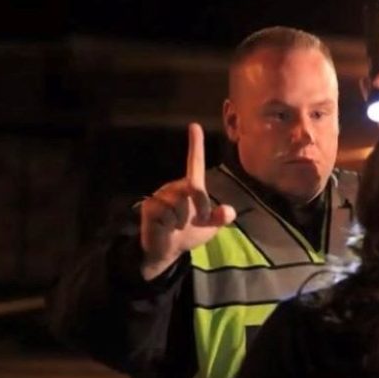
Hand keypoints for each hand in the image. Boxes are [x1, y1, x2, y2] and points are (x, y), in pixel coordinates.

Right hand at [139, 123, 236, 280]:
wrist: (166, 251)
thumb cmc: (188, 234)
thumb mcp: (210, 228)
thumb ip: (220, 218)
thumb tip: (229, 212)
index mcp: (190, 187)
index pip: (194, 163)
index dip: (195, 145)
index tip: (194, 126)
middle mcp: (174, 187)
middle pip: (194, 188)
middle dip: (201, 208)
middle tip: (195, 222)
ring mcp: (160, 195)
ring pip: (180, 204)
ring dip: (183, 220)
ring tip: (176, 226)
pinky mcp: (150, 206)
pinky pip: (166, 213)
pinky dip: (170, 225)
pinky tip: (165, 227)